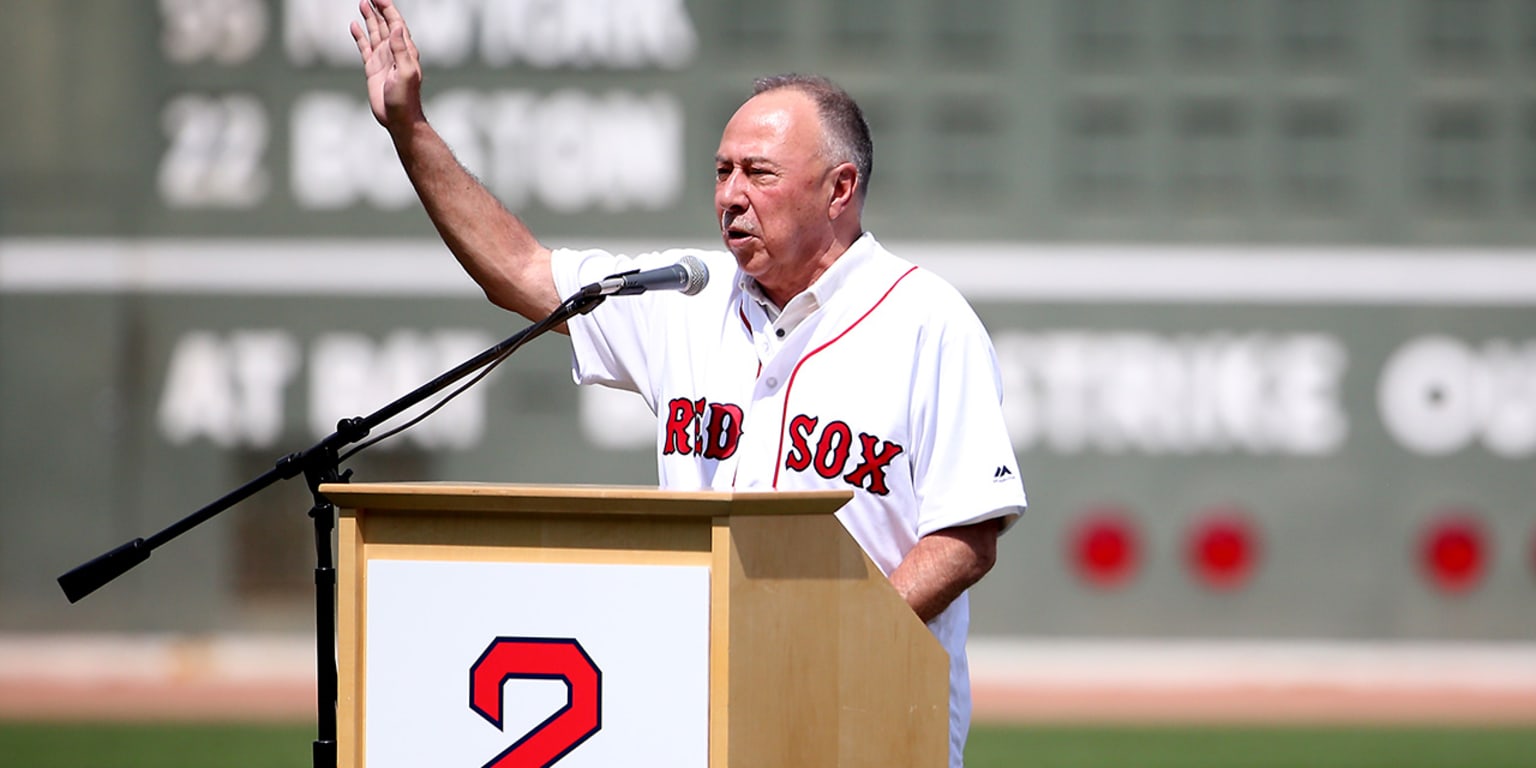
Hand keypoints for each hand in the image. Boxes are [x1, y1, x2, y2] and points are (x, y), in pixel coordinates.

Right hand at [350, 0, 423, 129]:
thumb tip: (398, 27)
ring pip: (375, 32)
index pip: (396, 23)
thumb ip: (401, 50)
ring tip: (362, 3)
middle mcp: (394, 51)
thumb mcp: (406, 72)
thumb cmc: (405, 98)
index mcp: (405, 50)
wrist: (398, 117)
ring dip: (369, 18)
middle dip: (378, 8)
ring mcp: (383, 59)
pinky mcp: (372, 68)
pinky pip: (364, 47)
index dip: (388, 8)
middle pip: (385, 24)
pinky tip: (354, 25)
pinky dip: (359, 36)